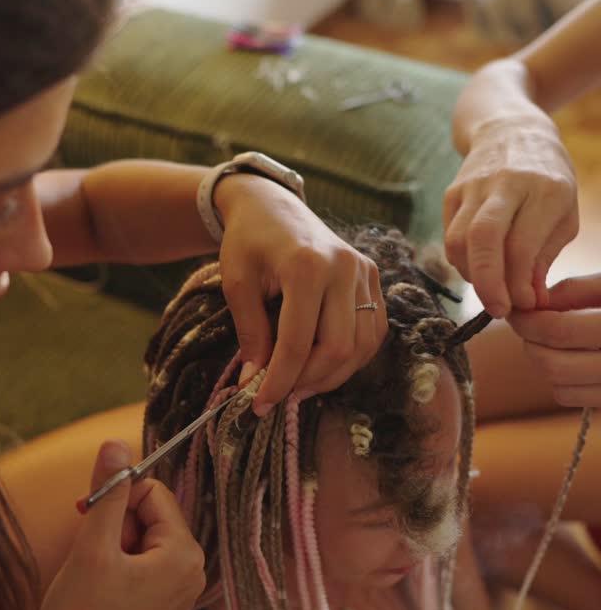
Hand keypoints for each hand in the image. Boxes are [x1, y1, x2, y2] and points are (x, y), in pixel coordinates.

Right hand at [33, 440, 204, 609]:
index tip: (88, 520)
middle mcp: (194, 571)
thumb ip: (108, 491)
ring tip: (95, 575)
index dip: (116, 499)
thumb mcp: (93, 543)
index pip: (153, 492)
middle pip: (152, 513)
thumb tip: (115, 443)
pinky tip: (102, 588)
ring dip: (114, 543)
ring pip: (144, 536)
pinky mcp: (164, 602)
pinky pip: (144, 560)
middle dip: (117, 523)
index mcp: (185, 554)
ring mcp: (181, 589)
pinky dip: (118, 563)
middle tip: (92, 554)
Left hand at [214, 174, 387, 412]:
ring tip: (300, 384)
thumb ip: (251, 334)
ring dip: (332, 375)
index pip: (298, 342)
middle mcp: (344, 268)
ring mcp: (364, 272)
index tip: (260, 405)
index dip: (279, 380)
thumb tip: (254, 382)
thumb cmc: (248, 241)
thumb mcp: (237, 284)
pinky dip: (352, 356)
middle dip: (307, 381)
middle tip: (280, 394)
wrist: (272, 205)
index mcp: (306, 266)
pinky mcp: (372, 277)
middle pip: (338, 348)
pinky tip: (324, 365)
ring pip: (361, 345)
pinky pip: (372, 331)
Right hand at [443, 115, 577, 317]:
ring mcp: (473, 186)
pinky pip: (450, 236)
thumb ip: (545, 257)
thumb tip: (529, 301)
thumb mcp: (564, 214)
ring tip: (491, 287)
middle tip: (498, 310)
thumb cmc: (548, 179)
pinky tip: (479, 267)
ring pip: (460, 241)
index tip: (525, 303)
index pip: (522, 246)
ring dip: (473, 275)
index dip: (520, 284)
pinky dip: (462, 261)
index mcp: (545, 189)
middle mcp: (506, 184)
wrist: (511, 130)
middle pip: (484, 239)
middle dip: (488, 283)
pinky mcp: (452, 192)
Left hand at [509, 275, 600, 406]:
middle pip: (552, 365)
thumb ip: (579, 290)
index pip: (559, 331)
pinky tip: (573, 359)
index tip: (518, 310)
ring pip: (559, 387)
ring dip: (544, 363)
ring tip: (551, 341)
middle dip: (531, 343)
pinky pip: (573, 399)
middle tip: (529, 325)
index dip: (528, 320)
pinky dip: (562, 381)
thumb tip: (535, 304)